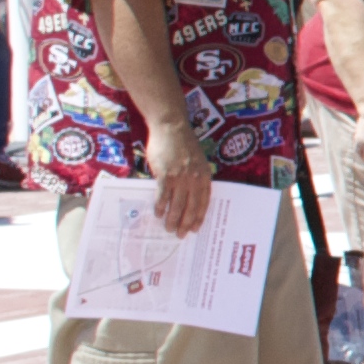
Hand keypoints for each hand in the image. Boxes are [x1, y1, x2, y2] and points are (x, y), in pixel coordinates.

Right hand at [147, 121, 216, 238]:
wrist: (171, 128)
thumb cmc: (183, 144)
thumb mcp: (197, 161)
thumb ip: (195, 177)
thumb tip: (188, 196)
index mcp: (204, 176)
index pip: (204, 202)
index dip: (199, 217)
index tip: (195, 228)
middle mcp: (194, 179)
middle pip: (191, 207)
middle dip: (186, 223)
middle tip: (181, 235)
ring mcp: (180, 177)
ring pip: (177, 205)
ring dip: (173, 219)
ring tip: (169, 229)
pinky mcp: (165, 175)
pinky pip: (163, 195)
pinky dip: (161, 206)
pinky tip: (158, 214)